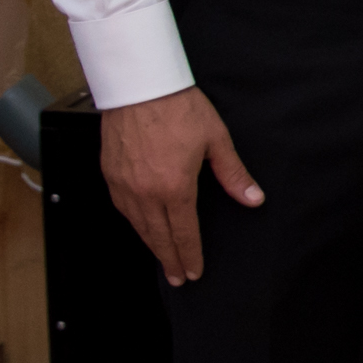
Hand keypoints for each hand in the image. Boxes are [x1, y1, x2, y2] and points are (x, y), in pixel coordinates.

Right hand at [100, 86, 261, 286]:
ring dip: (150, 244)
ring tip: (161, 258)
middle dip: (169, 259)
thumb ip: (233, 174)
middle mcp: (145, 191)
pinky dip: (133, 223)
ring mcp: (124, 183)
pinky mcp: (110, 173)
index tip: (193, 271)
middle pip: (158, 236)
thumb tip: (253, 198)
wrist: (140, 84)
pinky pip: (121, 207)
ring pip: (137, 225)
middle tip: (176, 278)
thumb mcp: (216, 140)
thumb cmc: (178, 107)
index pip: (184, 232)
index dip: (189, 254)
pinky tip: (140, 226)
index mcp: (174, 187)